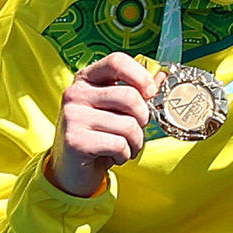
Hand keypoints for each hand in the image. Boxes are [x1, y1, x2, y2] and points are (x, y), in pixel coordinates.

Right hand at [42, 53, 157, 197]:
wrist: (71, 171)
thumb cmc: (98, 136)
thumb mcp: (115, 110)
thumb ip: (136, 91)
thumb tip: (161, 75)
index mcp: (86, 79)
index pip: (117, 61)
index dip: (140, 75)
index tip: (150, 93)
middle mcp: (75, 93)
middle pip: (130, 96)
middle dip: (143, 119)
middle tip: (135, 130)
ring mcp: (72, 116)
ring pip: (128, 125)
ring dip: (135, 142)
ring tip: (123, 147)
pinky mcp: (75, 140)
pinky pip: (119, 144)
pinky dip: (124, 155)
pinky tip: (112, 157)